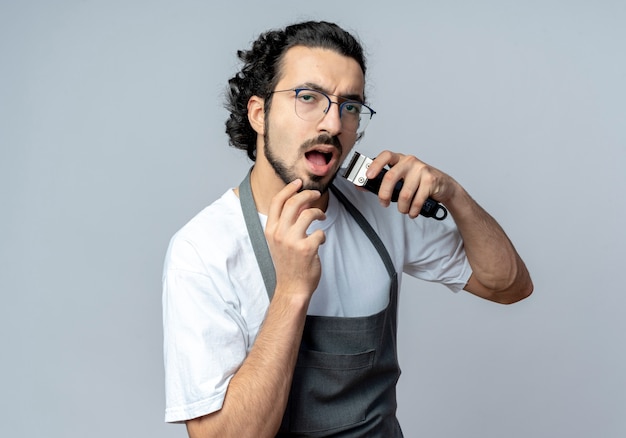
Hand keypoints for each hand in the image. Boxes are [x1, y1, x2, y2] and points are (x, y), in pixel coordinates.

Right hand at [264, 179, 326, 298]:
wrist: (292, 287)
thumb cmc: (287, 264)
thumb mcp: (279, 241)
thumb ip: (285, 223)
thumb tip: (299, 203)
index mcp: (270, 230)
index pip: (277, 201)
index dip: (289, 188)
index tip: (298, 183)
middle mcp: (279, 233)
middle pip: (294, 203)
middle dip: (308, 194)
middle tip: (316, 194)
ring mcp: (292, 241)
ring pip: (308, 214)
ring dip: (318, 213)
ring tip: (321, 217)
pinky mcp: (307, 248)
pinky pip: (319, 232)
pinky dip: (322, 234)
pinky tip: (320, 240)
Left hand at [366, 150, 458, 217]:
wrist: (443, 185)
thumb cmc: (418, 181)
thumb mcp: (400, 178)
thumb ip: (381, 181)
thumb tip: (360, 185)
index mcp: (400, 159)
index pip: (385, 156)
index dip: (375, 165)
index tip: (368, 176)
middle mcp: (410, 162)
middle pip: (391, 177)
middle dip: (384, 194)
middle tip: (384, 203)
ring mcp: (421, 170)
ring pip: (404, 193)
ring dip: (402, 207)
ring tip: (404, 209)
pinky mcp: (430, 180)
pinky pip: (417, 200)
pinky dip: (413, 210)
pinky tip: (412, 211)